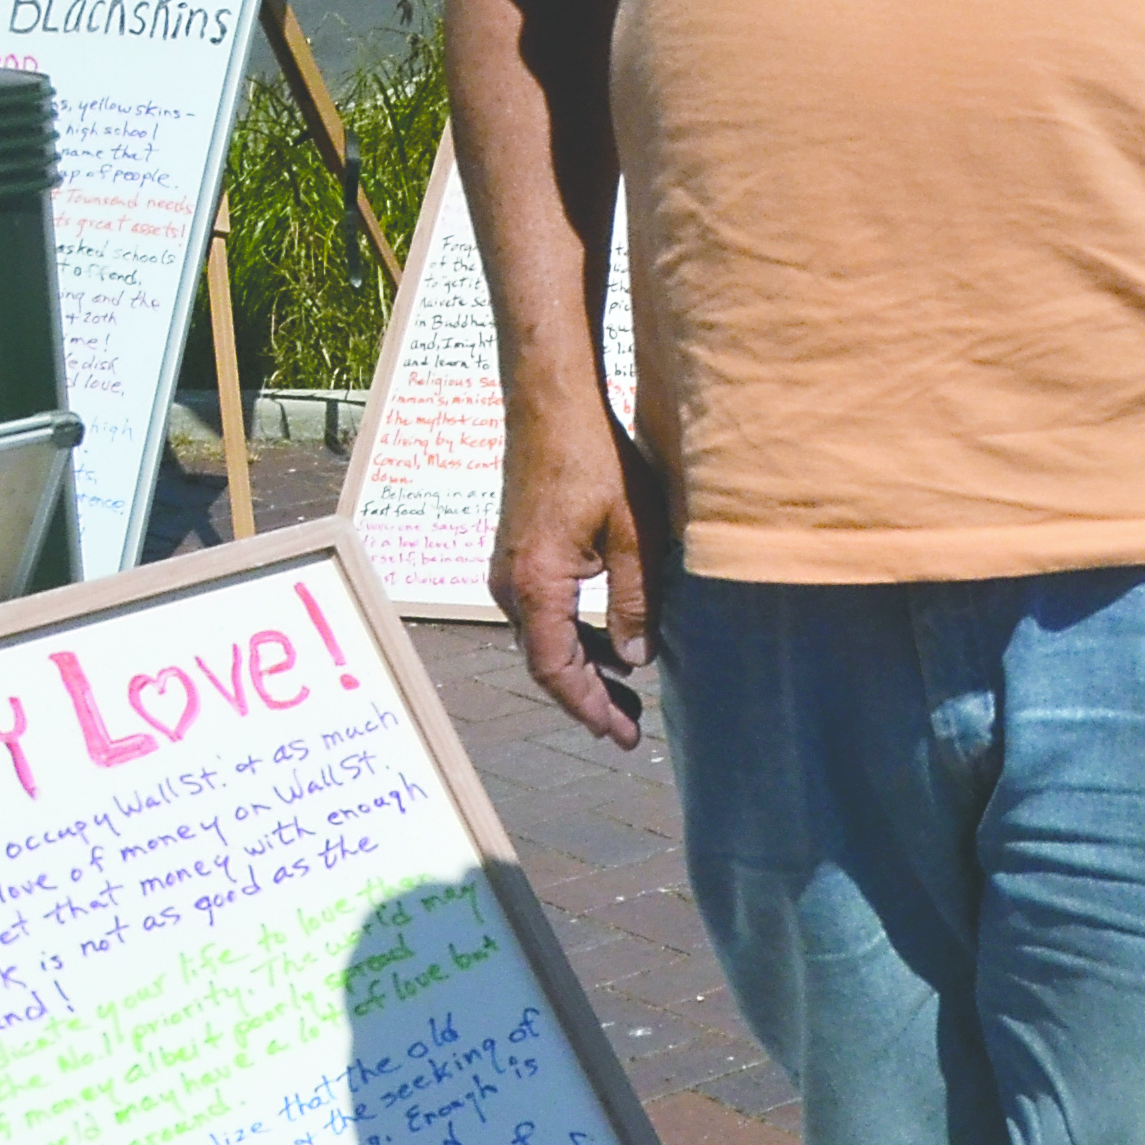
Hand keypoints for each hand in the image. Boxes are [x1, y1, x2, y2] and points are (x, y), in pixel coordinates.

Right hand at [494, 411, 657, 746]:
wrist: (552, 408)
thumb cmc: (598, 463)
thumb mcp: (635, 535)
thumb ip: (635, 602)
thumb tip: (636, 660)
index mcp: (536, 586)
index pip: (557, 669)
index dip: (588, 707)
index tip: (618, 736)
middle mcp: (509, 586)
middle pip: (546, 663)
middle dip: (587, 699)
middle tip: (627, 730)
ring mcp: (509, 572)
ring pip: (546, 640)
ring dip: (584, 669)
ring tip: (628, 697)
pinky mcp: (520, 556)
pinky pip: (545, 614)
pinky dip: (576, 638)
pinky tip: (612, 646)